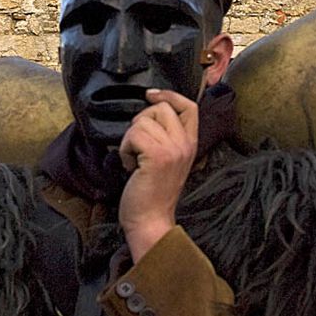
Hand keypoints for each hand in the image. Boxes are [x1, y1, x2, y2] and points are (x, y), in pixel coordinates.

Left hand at [118, 89, 197, 262]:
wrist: (151, 221)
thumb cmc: (153, 193)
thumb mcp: (169, 160)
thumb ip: (167, 137)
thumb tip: (150, 111)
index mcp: (191, 143)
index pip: (189, 106)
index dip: (169, 95)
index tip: (151, 96)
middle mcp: (185, 144)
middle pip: (161, 108)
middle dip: (141, 120)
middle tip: (138, 144)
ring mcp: (173, 149)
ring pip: (143, 121)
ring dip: (130, 139)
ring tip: (134, 160)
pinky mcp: (157, 156)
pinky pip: (133, 135)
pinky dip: (124, 149)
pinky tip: (130, 166)